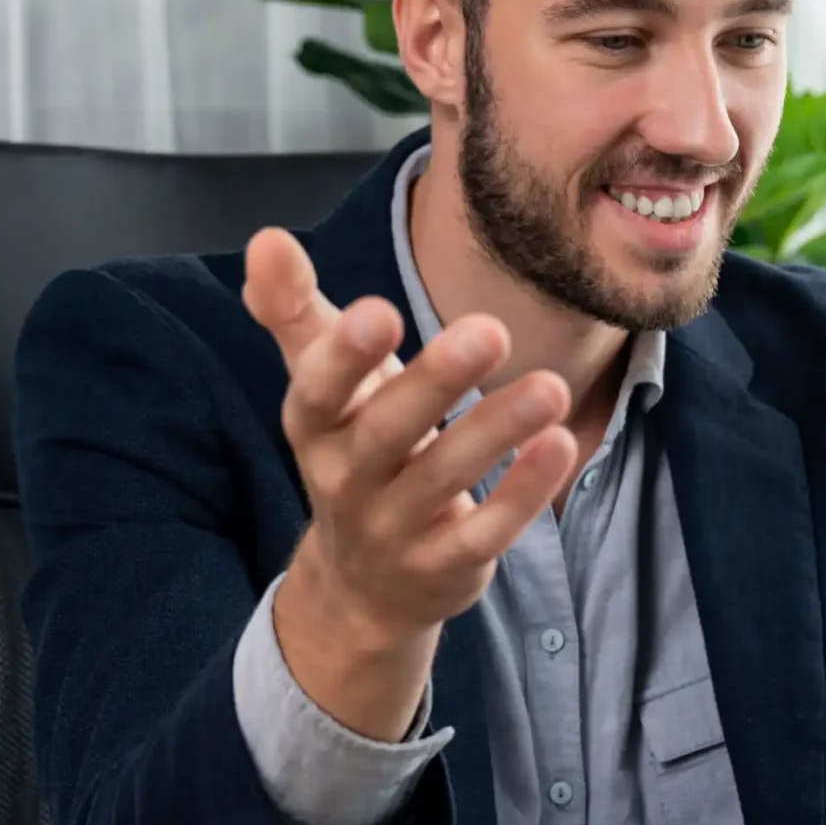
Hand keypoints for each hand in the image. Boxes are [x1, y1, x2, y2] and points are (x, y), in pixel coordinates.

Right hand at [241, 228, 576, 740]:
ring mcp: (395, 529)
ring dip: (496, 432)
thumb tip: (265, 237)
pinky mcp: (445, 566)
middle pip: (384, 433)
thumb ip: (294, 310)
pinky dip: (522, 493)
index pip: (317, 392)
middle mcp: (346, 480)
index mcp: (315, 427)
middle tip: (489, 331)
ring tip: (551, 387)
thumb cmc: (354, 451)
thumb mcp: (322, 385)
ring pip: (443, 480)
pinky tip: (560, 444)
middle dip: (433, 384)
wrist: (363, 587)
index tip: (380, 311)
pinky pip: (484, 533)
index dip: (344, 357)